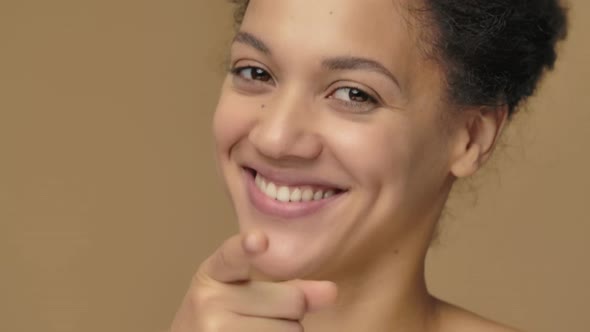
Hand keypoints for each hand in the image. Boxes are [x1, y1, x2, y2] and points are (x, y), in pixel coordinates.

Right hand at [169, 231, 337, 330]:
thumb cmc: (223, 315)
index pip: (232, 256)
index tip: (259, 239)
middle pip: (292, 300)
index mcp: (214, 272)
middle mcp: (210, 301)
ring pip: (292, 330)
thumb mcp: (243, 290)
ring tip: (256, 329)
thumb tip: (331, 291)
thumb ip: (289, 287)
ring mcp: (215, 330)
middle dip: (292, 310)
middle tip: (264, 314)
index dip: (246, 247)